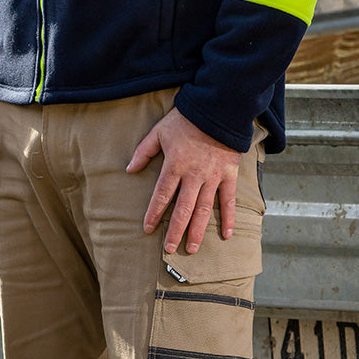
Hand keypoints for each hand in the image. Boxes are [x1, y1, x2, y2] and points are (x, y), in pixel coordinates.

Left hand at [127, 107, 240, 254]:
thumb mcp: (159, 131)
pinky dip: (229, 218)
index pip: (162, 195)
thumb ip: (144, 151)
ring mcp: (213, 177)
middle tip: (169, 249)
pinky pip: (229, 200)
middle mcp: (194, 175)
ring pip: (204, 210)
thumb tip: (129, 169)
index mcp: (175, 165)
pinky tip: (226, 235)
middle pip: (183, 209)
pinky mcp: (229, 175)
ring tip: (192, 249)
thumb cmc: (186, 119)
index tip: (148, 229)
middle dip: (175, 231)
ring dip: (198, 231)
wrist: (218, 109)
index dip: (154, 213)